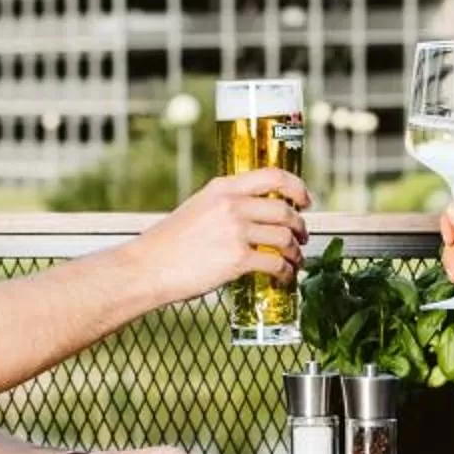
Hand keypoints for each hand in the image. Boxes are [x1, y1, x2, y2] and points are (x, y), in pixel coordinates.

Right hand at [143, 167, 309, 303]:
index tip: (306, 200)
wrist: (148, 267)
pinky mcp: (237, 259)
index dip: (297, 186)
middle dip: (300, 227)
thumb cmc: (169, 244)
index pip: (273, 175)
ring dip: (296, 253)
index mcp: (222, 188)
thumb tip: (253, 215)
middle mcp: (232, 205)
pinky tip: (284, 278)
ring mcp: (236, 231)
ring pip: (285, 238)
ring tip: (294, 262)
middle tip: (301, 238)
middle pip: (285, 210)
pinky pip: (276, 264)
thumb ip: (224, 206)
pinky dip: (286, 272)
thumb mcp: (197, 208)